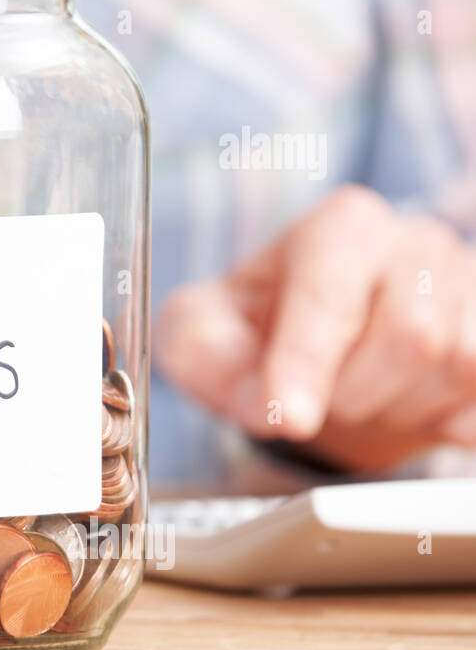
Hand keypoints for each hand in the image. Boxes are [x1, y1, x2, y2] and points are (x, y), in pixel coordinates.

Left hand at [155, 185, 475, 471]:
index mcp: (340, 227)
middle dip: (352, 393)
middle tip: (316, 400)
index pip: (330, 296)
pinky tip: (404, 406)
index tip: (288, 415)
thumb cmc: (253, 332)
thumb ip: (211, 357)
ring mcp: (470, 283)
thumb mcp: (201, 333)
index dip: (306, 362)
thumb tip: (269, 406)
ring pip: (460, 364)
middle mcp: (415, 243)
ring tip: (358, 397)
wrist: (310, 351)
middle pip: (410, 335)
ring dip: (398, 410)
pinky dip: (444, 422)